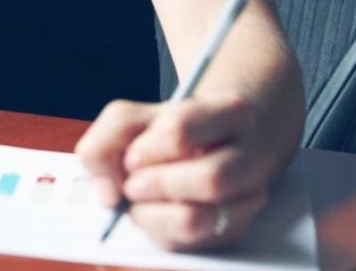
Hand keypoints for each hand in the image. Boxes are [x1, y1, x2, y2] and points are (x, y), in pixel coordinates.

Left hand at [74, 94, 281, 251]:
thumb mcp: (129, 120)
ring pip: (199, 219)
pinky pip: (192, 243)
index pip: (181, 131)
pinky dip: (160, 230)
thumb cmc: (162, 133)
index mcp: (233, 112)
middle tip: (133, 185)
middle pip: (209, 179)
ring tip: (140, 200)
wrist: (201, 147)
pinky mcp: (235, 230)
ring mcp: (249, 197)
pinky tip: (155, 212)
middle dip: (157, 185)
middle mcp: (253, 156)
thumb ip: (103, 146)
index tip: (132, 156)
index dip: (146, 149)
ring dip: (153, 213)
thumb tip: (109, 196)